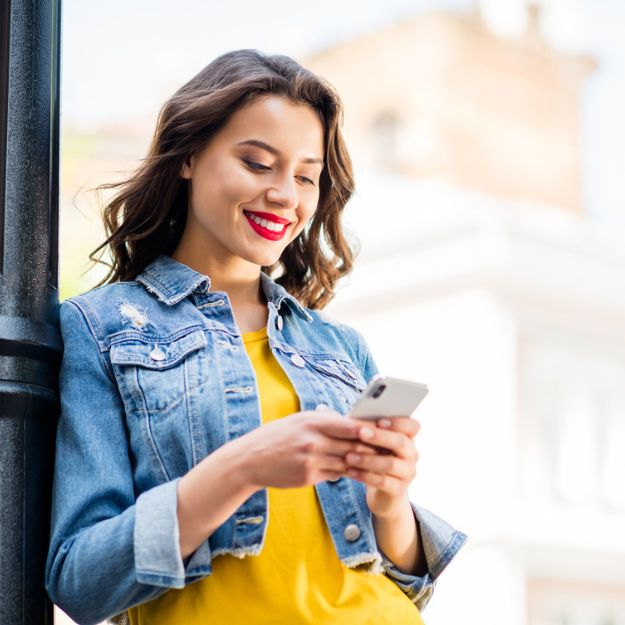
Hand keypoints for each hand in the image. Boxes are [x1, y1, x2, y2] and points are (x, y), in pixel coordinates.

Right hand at [240, 411, 378, 488]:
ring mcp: (311, 460)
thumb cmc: (278, 435)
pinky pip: (335, 474)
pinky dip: (346, 472)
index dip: (371, 429)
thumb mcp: (300, 420)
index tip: (387, 430)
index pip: (350, 425)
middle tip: (391, 449)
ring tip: (380, 462)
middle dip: (373, 448)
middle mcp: (313, 441)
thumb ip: (325, 421)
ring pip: (347, 462)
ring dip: (364, 463)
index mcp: (313, 422)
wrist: (250, 459)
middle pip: (353, 445)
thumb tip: (352, 423)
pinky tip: (357, 471)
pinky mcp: (308, 477)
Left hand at [345, 417, 420, 519]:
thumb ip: (368, 429)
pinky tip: (351, 471)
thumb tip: (352, 420)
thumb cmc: (374, 457)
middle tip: (360, 433)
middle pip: (401, 442)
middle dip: (380, 436)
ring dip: (368, 459)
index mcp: (408, 438)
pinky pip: (383, 482)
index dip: (398, 422)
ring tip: (349, 457)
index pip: (413, 426)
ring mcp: (408, 473)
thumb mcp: (374, 443)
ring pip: (390, 464)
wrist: (382, 491)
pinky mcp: (399, 490)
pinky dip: (365, 476)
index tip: (379, 421)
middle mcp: (412, 454)